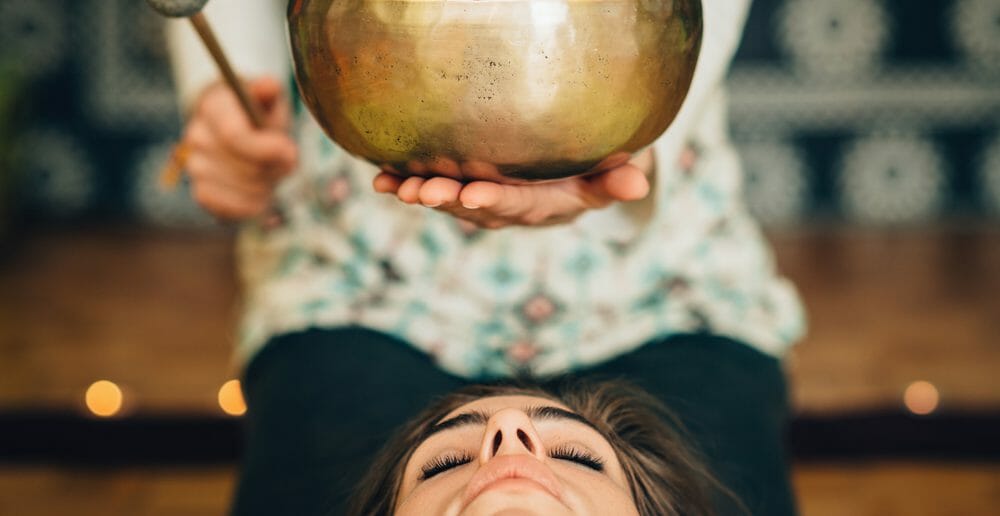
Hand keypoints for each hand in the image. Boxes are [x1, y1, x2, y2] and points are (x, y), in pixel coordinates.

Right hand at [180, 76, 297, 220]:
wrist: (240, 132)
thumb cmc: (258, 114)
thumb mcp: (269, 98)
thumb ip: (270, 91)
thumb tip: (268, 86)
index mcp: (213, 107)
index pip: (234, 136)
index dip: (267, 149)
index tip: (290, 151)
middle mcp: (196, 136)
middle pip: (243, 168)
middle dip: (273, 169)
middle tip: (282, 160)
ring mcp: (194, 166)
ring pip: (240, 190)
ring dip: (265, 187)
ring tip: (269, 172)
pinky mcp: (201, 194)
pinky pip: (229, 209)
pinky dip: (252, 205)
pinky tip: (259, 191)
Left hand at [372, 149, 653, 228]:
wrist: (573, 177)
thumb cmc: (594, 167)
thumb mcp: (610, 172)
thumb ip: (616, 180)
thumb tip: (640, 184)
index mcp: (544, 205)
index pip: (518, 204)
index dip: (496, 200)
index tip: (473, 194)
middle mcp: (510, 209)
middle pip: (475, 208)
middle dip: (447, 198)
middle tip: (421, 191)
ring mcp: (484, 202)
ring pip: (450, 202)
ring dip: (422, 194)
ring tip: (395, 188)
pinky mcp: (464, 190)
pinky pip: (433, 190)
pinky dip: (404, 185)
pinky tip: (378, 180)